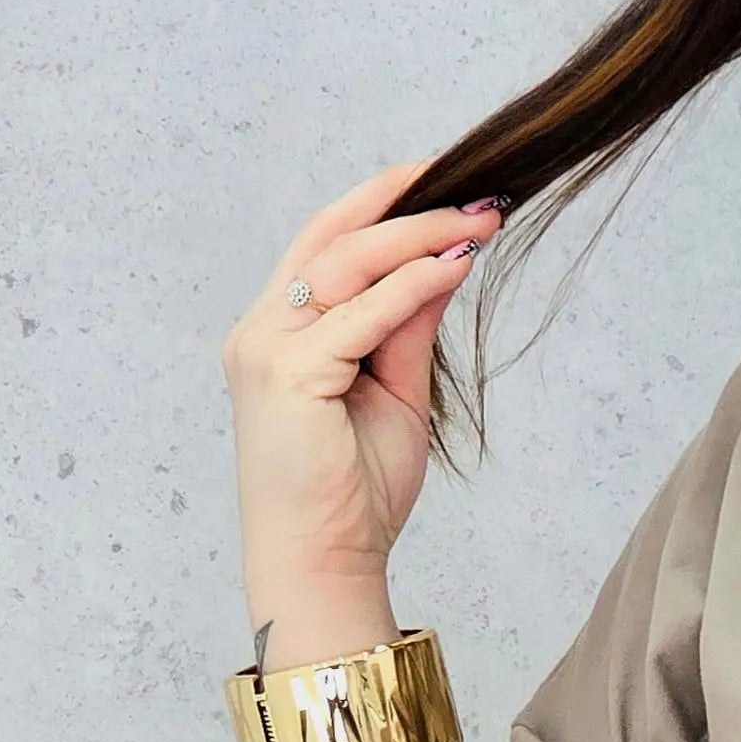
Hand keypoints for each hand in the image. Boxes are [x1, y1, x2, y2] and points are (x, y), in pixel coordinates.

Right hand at [221, 162, 502, 596]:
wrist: (322, 559)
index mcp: (278, 332)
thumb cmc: (353, 491)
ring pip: (347, 263)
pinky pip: (361, 313)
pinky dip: (411, 286)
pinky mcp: (288, 373)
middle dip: (407, 205)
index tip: (447, 182)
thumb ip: (408, 327)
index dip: (384, 206)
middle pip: (333, 237)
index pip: (328, 244)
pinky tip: (455, 267)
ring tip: (479, 221)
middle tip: (478, 191)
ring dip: (419, 236)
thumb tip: (445, 263)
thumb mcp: (395, 392)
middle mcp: (261, 330)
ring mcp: (267, 348)